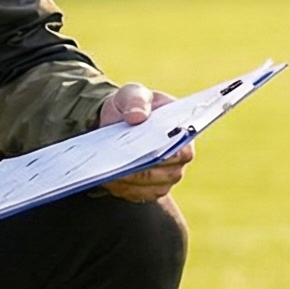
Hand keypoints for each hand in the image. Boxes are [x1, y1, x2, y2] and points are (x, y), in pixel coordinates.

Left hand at [97, 82, 193, 202]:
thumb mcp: (132, 94)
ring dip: (125, 181)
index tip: (139, 151)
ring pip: (146, 188)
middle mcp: (179, 161)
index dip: (161, 154)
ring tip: (105, 170)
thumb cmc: (132, 105)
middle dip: (137, 170)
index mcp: (184, 134)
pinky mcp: (147, 190)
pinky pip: (134, 195)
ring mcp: (164, 179)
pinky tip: (105, 178)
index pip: (180, 152)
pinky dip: (119, 188)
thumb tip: (137, 117)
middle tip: (114, 164)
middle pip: (160, 175)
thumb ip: (136, 100)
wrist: (119, 122)